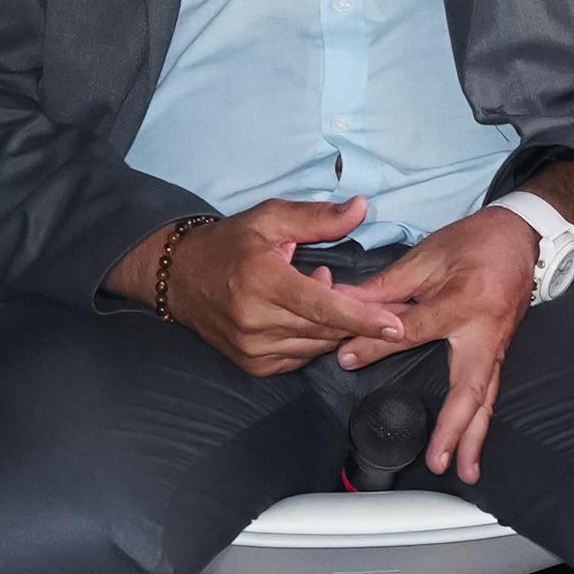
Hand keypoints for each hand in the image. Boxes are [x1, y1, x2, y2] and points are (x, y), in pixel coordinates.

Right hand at [149, 197, 407, 374]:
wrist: (179, 276)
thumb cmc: (230, 243)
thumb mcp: (270, 218)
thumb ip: (318, 217)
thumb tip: (361, 209)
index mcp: (263, 282)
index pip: (322, 306)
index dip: (361, 317)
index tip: (395, 325)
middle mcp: (256, 321)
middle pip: (326, 330)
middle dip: (356, 319)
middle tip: (373, 300)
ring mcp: (253, 348)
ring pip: (317, 347)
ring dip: (332, 327)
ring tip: (319, 294)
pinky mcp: (253, 364)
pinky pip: (301, 358)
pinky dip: (314, 339)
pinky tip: (305, 315)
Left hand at [337, 210, 540, 480]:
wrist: (523, 236)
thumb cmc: (476, 241)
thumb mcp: (428, 256)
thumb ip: (388, 288)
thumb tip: (346, 307)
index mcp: (464, 302)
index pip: (413, 331)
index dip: (378, 343)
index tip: (348, 356)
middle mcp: (486, 332)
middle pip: (470, 389)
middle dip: (455, 429)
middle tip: (438, 462)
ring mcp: (498, 346)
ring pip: (487, 400)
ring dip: (474, 438)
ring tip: (464, 472)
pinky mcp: (501, 352)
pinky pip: (492, 392)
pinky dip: (481, 422)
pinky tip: (473, 447)